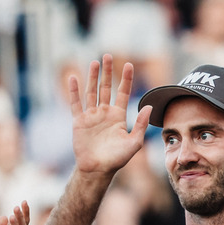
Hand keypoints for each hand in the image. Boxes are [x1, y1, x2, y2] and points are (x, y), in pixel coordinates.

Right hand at [68, 54, 150, 175]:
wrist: (97, 169)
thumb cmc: (117, 159)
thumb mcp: (134, 142)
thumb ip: (141, 124)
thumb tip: (149, 106)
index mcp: (119, 116)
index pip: (123, 92)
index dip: (126, 79)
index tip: (129, 65)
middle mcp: (105, 113)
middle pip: (106, 87)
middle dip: (108, 72)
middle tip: (109, 55)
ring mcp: (91, 116)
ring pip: (92, 92)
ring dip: (93, 77)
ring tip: (95, 62)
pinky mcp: (79, 121)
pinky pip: (76, 103)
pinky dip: (74, 91)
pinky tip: (73, 77)